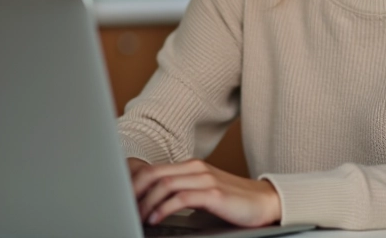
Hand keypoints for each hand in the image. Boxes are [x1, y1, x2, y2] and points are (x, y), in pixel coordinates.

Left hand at [130, 159, 280, 227]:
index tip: (120, 199)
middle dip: (132, 191)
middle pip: (153, 173)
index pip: (152, 169)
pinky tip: (156, 219)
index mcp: (190, 167)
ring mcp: (205, 179)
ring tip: (138, 217)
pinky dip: (163, 208)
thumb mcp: (202, 194)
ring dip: (146, 202)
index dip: (132, 183)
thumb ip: (180, 194)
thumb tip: (152, 206)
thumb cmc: (233, 203)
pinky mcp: (213, 193)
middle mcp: (195, 168)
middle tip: (121, 207)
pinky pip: (181, 198)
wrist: (265, 202)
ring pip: (164, 184)